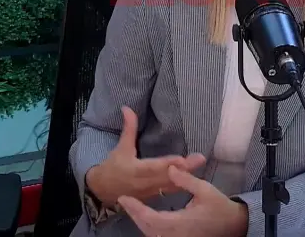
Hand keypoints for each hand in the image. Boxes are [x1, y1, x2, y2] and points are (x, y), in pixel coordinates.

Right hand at [87, 106, 205, 203]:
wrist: (104, 191)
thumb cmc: (113, 167)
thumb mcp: (120, 147)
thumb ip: (128, 128)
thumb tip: (127, 108)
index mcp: (135, 170)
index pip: (153, 167)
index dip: (167, 164)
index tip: (181, 159)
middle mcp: (145, 183)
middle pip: (167, 176)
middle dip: (185, 169)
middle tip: (200, 159)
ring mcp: (151, 192)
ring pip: (171, 186)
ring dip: (187, 177)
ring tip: (201, 166)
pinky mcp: (155, 197)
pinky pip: (170, 192)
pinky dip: (182, 185)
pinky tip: (195, 179)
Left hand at [118, 165, 248, 236]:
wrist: (233, 226)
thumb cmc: (219, 207)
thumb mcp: (205, 190)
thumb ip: (186, 180)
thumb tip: (171, 168)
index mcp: (179, 223)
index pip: (150, 218)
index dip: (135, 209)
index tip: (124, 198)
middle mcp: (175, 235)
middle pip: (146, 228)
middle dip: (134, 215)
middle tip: (125, 201)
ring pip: (151, 234)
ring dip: (140, 221)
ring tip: (133, 207)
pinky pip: (158, 236)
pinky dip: (149, 227)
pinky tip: (147, 217)